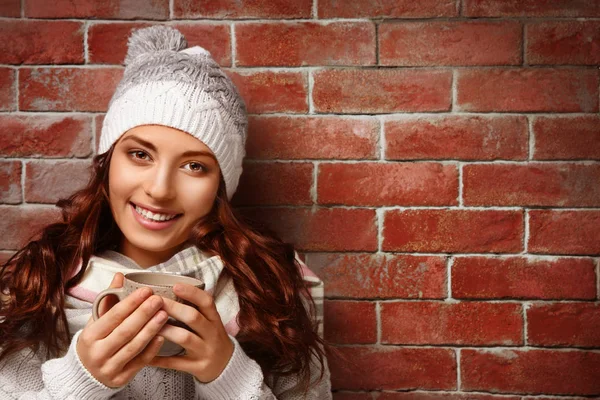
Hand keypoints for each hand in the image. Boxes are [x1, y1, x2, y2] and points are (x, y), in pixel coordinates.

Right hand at [76, 273, 168, 387]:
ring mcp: (109, 368)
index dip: (130, 303)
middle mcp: (98, 353)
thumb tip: (120, 276)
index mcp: (90, 336)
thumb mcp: (96, 321)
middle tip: (158, 300)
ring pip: (134, 347)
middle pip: (125, 331)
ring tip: (164, 314)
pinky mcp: (121, 379)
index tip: (146, 291)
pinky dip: (152, 349)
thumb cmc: (95, 342)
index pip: (112, 316)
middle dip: (143, 314)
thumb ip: (109, 299)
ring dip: (151, 329)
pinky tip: (162, 336)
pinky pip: (140, 362)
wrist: (86, 374)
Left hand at [148, 284, 233, 382]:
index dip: (192, 293)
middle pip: (193, 317)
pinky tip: (145, 355)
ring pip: (185, 338)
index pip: (207, 302)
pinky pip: (175, 363)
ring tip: (149, 324)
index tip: (175, 285)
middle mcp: (211, 333)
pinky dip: (159, 359)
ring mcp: (205, 351)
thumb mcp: (211, 321)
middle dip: (173, 308)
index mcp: (214, 319)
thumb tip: (173, 288)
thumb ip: (197, 308)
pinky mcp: (197, 367)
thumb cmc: (211, 338)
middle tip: (155, 301)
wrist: (225, 365)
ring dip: (166, 330)